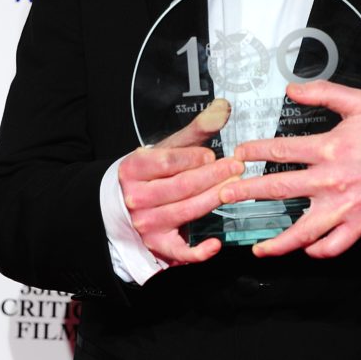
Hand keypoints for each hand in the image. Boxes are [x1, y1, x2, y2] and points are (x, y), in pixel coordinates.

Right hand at [119, 99, 243, 264]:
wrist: (124, 203)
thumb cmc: (151, 173)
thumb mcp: (168, 148)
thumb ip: (197, 130)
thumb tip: (223, 108)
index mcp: (135, 169)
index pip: (167, 161)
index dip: (193, 158)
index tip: (212, 155)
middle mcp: (137, 198)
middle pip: (180, 186)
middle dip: (213, 176)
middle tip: (236, 168)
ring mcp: (146, 224)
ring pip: (185, 211)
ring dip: (212, 199)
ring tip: (234, 187)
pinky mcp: (156, 245)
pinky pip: (178, 252)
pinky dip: (198, 252)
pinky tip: (215, 243)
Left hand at [219, 81, 360, 258]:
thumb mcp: (360, 101)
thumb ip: (323, 93)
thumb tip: (290, 90)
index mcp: (330, 148)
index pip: (281, 150)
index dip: (254, 151)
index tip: (238, 156)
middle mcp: (332, 180)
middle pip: (281, 189)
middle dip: (248, 192)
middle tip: (225, 196)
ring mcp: (346, 206)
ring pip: (304, 230)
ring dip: (277, 241)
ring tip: (258, 247)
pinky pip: (335, 245)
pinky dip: (318, 251)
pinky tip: (306, 250)